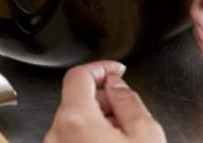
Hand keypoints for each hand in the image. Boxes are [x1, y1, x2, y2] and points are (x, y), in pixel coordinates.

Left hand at [45, 61, 165, 142]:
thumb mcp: (145, 134)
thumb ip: (130, 101)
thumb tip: (118, 85)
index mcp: (75, 121)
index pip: (78, 75)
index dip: (101, 67)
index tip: (116, 69)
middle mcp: (57, 136)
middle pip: (76, 100)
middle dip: (104, 99)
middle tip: (127, 111)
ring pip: (75, 122)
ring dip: (98, 121)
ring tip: (123, 138)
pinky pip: (71, 140)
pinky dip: (90, 137)